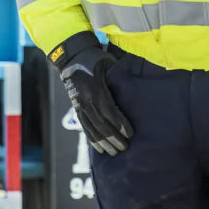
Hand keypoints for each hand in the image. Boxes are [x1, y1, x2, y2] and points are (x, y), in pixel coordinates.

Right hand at [50, 31, 133, 155]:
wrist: (71, 57)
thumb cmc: (95, 58)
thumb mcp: (108, 62)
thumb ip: (119, 74)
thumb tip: (137, 82)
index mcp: (95, 88)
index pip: (109, 110)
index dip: (120, 124)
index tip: (130, 134)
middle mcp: (86, 99)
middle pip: (101, 123)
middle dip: (113, 137)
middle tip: (125, 147)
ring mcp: (79, 105)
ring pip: (92, 128)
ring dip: (103, 142)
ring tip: (114, 152)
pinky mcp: (76, 108)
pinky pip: (84, 127)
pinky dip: (92, 139)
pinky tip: (99, 148)